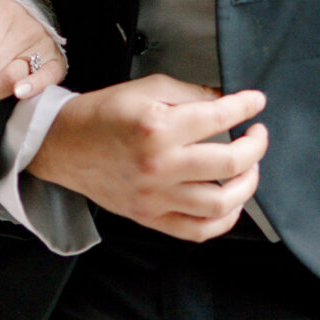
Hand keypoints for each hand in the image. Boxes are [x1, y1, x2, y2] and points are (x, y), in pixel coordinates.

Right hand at [29, 74, 267, 241]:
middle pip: (230, 163)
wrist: (63, 145)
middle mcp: (159, 165)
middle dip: (256, 146)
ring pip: (222, 203)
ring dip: (247, 184)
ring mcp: (155, 196)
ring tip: (248, 168)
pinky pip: (199, 230)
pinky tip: (231, 202)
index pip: (219, 117)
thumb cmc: (102, 115)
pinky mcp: (150, 217)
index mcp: (158, 128)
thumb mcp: (146, 89)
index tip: (256, 102)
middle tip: (257, 135)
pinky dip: (225, 219)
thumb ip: (191, 93)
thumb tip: (227, 101)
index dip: (246, 106)